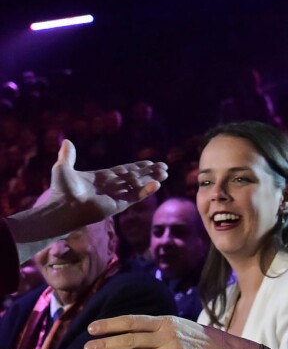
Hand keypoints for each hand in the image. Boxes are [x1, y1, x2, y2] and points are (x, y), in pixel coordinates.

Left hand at [7, 140, 168, 245]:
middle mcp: (111, 187)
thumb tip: (67, 141)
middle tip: (164, 167)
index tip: (150, 162)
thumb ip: (68, 156)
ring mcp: (115, 197)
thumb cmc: (61, 190)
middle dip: (149, 172)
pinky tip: (157, 184)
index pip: (123, 171)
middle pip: (134, 178)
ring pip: (138, 186)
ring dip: (151, 179)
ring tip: (165, 173)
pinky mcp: (118, 206)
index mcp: (101, 178)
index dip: (137, 167)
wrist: (62, 207)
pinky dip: (145, 191)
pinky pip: (135, 197)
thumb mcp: (63, 168)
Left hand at [84, 314, 258, 348]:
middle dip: (106, 343)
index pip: (134, 320)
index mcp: (169, 321)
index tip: (92, 328)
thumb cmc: (208, 343)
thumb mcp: (184, 328)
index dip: (111, 324)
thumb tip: (137, 335)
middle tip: (86, 348)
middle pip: (130, 338)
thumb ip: (162, 330)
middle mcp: (169, 334)